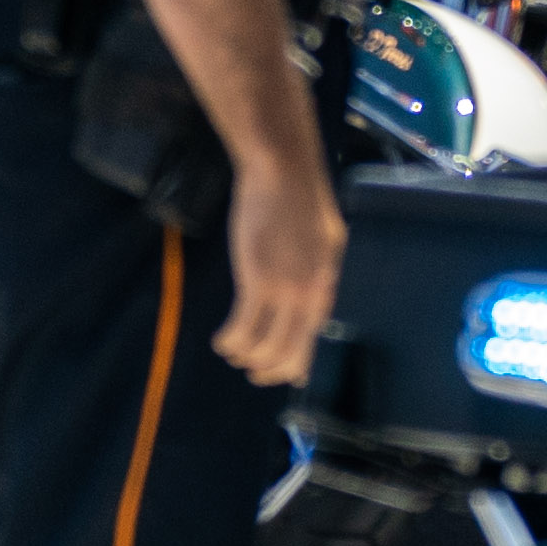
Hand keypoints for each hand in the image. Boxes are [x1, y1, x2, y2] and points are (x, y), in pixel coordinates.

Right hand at [217, 155, 345, 384]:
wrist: (284, 172)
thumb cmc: (300, 200)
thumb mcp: (322, 244)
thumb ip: (317, 274)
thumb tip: (311, 297)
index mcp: (326, 288)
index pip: (314, 343)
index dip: (294, 365)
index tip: (282, 373)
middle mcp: (310, 297)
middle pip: (289, 354)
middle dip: (268, 371)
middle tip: (251, 371)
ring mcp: (284, 291)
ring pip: (263, 347)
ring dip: (244, 355)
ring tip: (231, 350)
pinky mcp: (257, 280)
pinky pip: (242, 327)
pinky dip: (229, 340)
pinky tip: (220, 340)